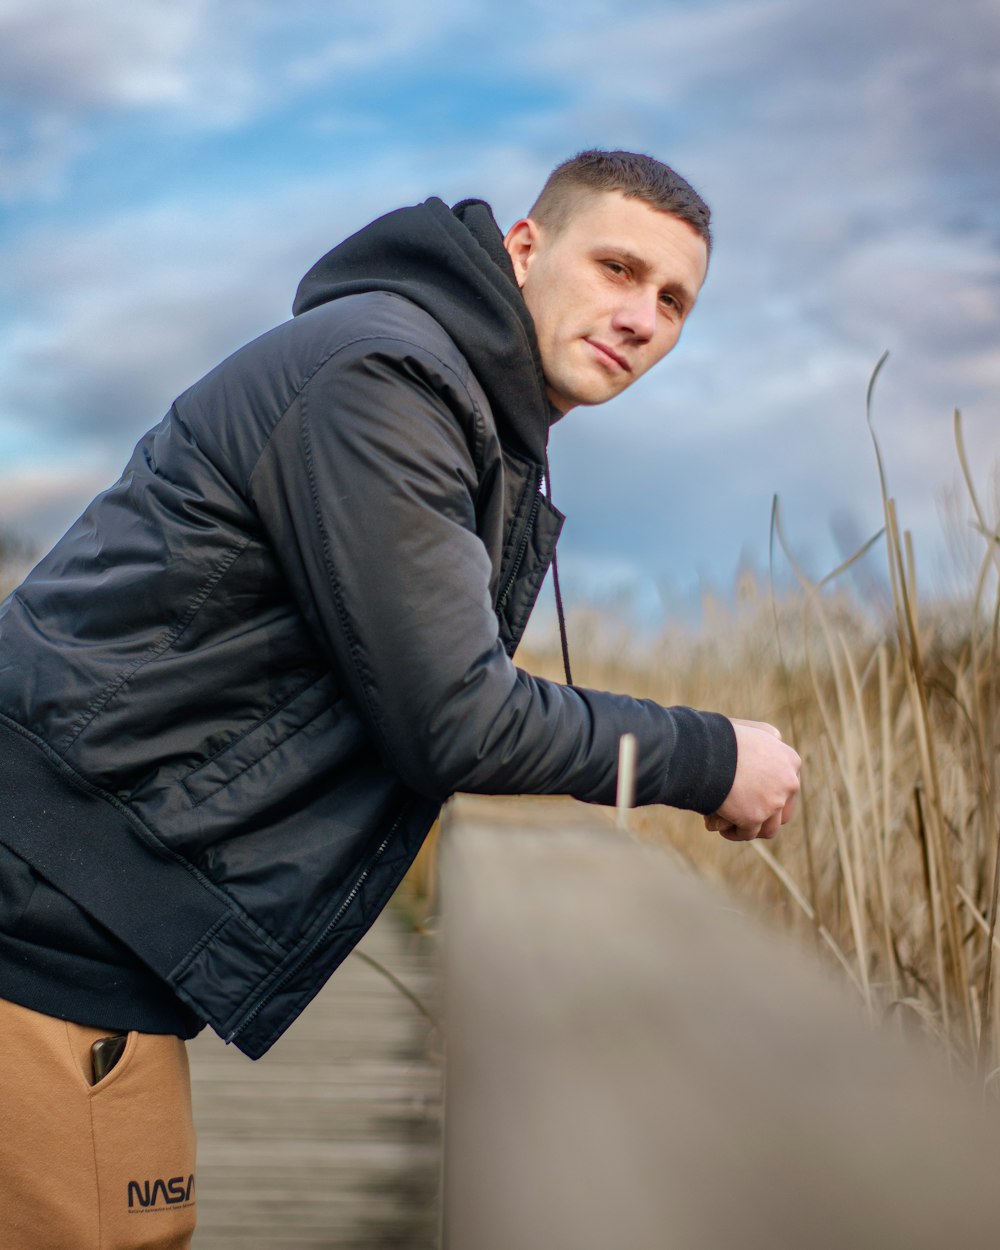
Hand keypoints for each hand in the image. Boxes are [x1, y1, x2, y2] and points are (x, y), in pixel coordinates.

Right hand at [704, 718, 800, 841]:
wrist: (705, 750)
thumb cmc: (720, 736)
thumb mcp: (751, 729)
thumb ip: (766, 738)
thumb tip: (774, 741)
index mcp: (790, 760)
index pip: (788, 787)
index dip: (770, 794)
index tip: (751, 797)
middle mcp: (789, 782)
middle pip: (782, 811)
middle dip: (763, 816)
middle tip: (742, 815)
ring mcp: (773, 801)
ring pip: (769, 828)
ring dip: (750, 828)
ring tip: (730, 824)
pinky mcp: (754, 817)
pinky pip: (747, 833)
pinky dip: (733, 832)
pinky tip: (717, 824)